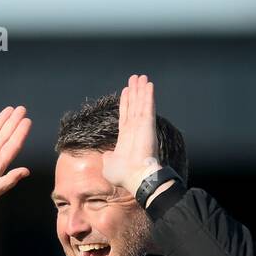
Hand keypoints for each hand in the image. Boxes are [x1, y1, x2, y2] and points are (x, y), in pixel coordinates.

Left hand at [101, 74, 162, 197]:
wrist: (136, 178)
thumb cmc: (124, 176)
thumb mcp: (109, 166)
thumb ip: (108, 158)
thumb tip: (106, 155)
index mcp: (125, 138)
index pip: (125, 116)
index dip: (125, 103)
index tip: (125, 91)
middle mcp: (134, 130)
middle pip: (133, 106)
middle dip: (134, 92)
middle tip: (135, 78)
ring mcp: (142, 126)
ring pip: (140, 103)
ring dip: (141, 89)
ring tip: (141, 77)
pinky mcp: (147, 124)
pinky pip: (147, 106)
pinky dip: (148, 95)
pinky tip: (148, 84)